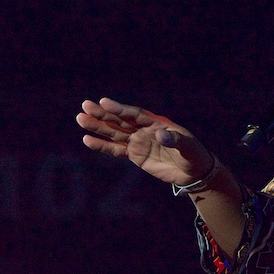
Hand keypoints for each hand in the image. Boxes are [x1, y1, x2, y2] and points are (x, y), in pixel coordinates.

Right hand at [77, 97, 212, 185]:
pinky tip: (87, 140)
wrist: (193, 171)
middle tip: (85, 105)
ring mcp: (138, 142)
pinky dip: (102, 146)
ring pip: (114, 133)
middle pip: (120, 120)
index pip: (134, 114)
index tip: (103, 102)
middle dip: (103, 114)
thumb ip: (175, 140)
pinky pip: (116, 150)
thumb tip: (160, 135)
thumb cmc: (194, 154)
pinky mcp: (135, 155)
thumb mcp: (188, 146)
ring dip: (98, 126)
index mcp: (157, 123)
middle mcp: (144, 130)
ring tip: (80, 119)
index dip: (119, 109)